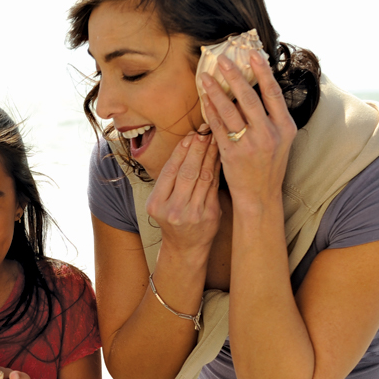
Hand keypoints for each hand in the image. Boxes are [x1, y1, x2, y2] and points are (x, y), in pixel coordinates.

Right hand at [145, 123, 221, 256]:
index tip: (190, 135)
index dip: (180, 151)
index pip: (170, 171)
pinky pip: (214, 186)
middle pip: (187, 172)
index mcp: (156, 204)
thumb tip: (187, 145)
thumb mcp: (160, 202)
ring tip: (215, 138)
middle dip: (197, 149)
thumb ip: (169, 180)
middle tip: (204, 130)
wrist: (185, 247)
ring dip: (210, 155)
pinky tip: (221, 156)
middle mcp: (173, 209)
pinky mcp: (210, 215)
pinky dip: (217, 168)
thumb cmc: (173, 219)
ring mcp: (193, 213)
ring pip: (203, 177)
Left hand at [201, 50, 296, 208]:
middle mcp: (270, 134)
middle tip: (223, 59)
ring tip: (205, 77)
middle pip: (250, 98)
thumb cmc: (270, 165)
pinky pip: (218, 127)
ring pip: (230, 111)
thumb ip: (273, 117)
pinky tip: (204, 99)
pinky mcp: (231, 154)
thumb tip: (260, 87)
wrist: (260, 196)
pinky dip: (210, 111)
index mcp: (286, 128)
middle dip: (235, 76)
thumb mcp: (282, 140)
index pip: (274, 94)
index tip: (253, 54)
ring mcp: (250, 144)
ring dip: (216, 91)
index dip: (263, 72)